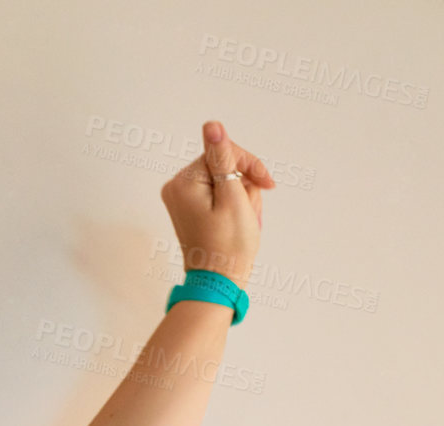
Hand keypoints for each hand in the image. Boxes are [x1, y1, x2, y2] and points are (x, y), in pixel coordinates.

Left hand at [161, 121, 273, 289]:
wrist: (219, 283)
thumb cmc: (229, 246)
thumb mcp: (232, 197)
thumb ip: (223, 159)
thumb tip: (212, 125)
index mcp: (183, 182)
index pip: (223, 151)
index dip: (248, 166)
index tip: (267, 184)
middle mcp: (176, 188)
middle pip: (223, 166)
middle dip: (244, 186)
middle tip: (249, 213)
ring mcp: (182, 199)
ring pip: (225, 180)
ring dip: (242, 198)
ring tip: (244, 222)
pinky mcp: (190, 209)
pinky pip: (219, 194)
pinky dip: (234, 205)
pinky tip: (237, 223)